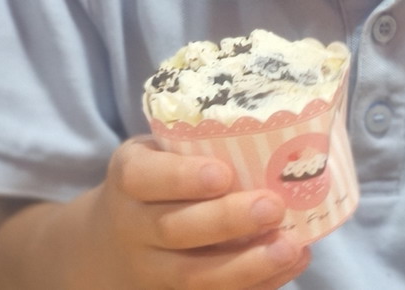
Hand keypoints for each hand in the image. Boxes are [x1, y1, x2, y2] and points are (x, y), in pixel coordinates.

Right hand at [93, 136, 310, 289]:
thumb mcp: (161, 151)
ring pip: (193, 276)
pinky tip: (293, 262)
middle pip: (175, 230)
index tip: (223, 174)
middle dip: (227, 221)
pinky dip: (257, 285)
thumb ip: (199, 143)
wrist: (111, 243)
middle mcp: (132, 228)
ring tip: (290, 246)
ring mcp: (148, 272)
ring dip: (247, 265)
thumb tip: (277, 131)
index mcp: (129, 178)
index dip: (183, 178)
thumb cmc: (158, 180)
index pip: (143, 177)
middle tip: (273, 207)